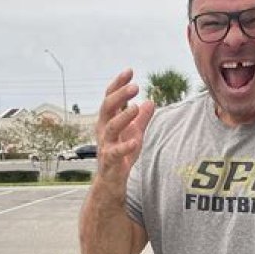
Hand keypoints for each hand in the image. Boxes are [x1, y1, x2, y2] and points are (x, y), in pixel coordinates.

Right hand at [96, 68, 154, 189]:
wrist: (111, 182)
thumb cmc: (121, 156)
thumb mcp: (134, 134)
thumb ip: (141, 119)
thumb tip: (151, 101)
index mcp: (108, 122)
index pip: (110, 98)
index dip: (118, 84)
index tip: (130, 71)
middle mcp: (104, 131)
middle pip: (107, 108)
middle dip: (119, 96)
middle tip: (135, 86)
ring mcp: (105, 146)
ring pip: (110, 128)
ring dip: (123, 117)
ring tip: (135, 108)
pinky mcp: (110, 162)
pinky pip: (115, 153)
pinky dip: (125, 147)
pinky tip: (135, 141)